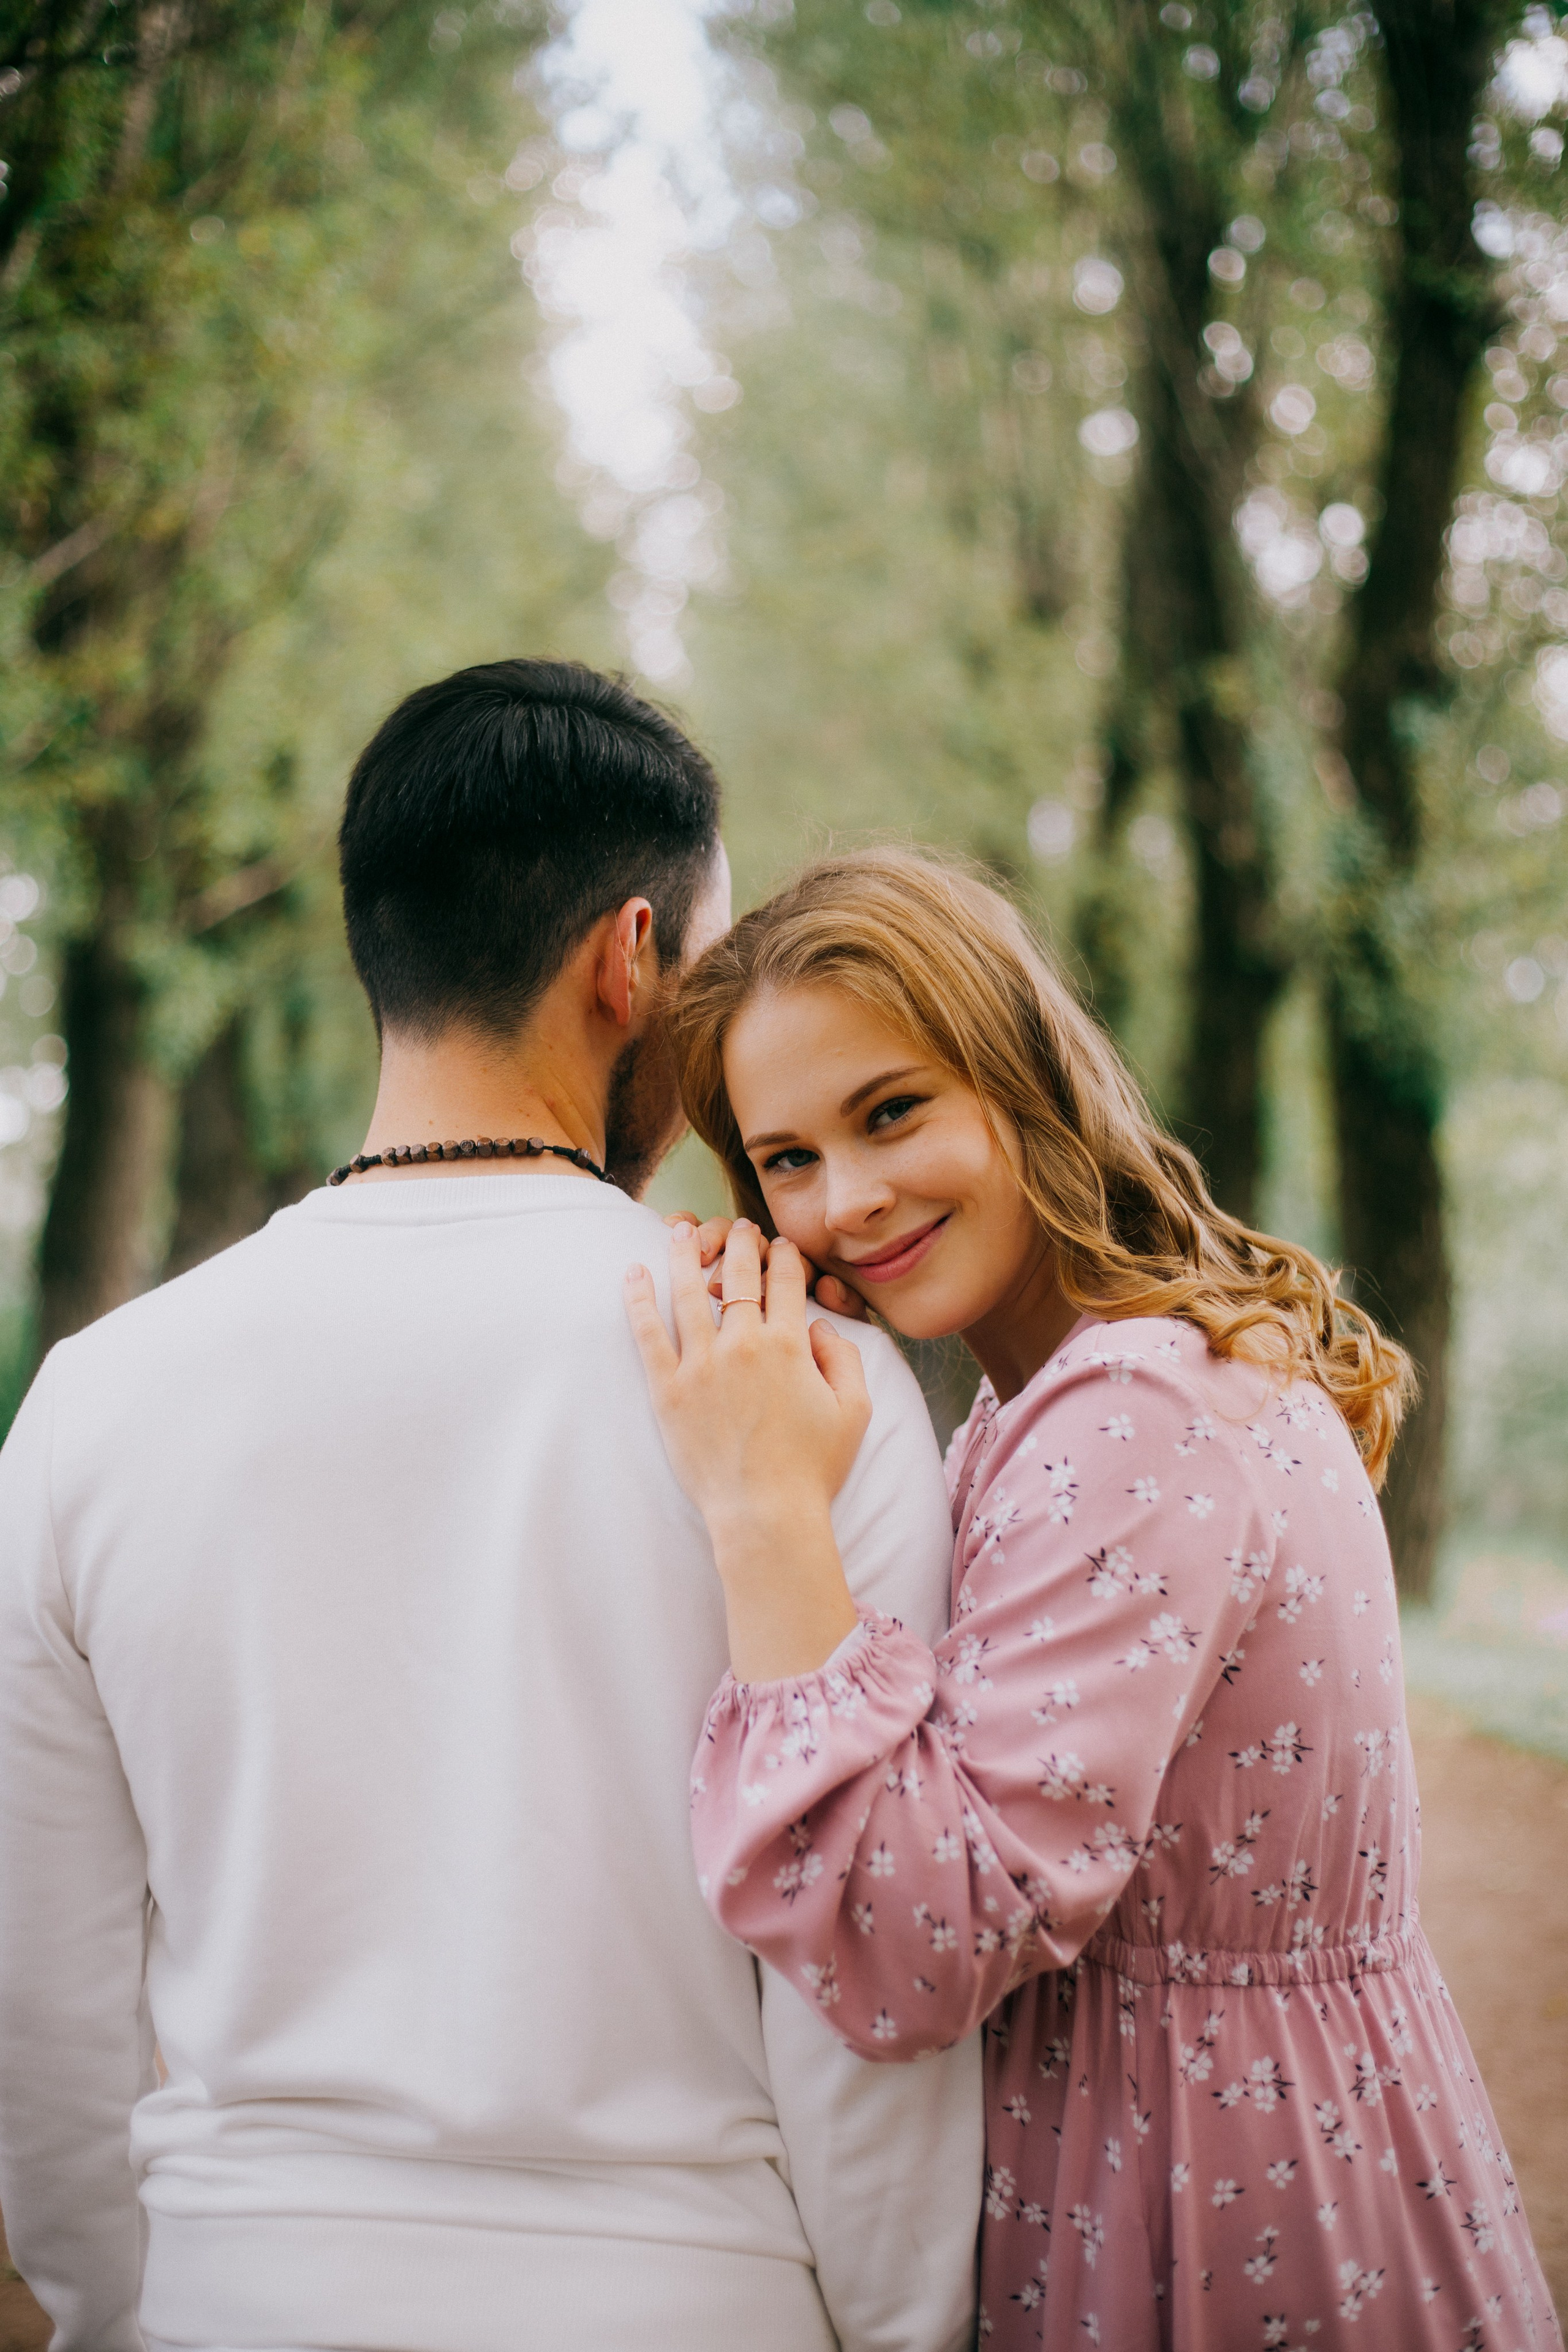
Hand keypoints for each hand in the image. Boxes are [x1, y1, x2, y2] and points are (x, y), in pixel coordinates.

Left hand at [626, 1220, 866, 1678]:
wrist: (765, 1513)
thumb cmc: (813, 1467)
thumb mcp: (855, 1410)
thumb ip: (845, 1358)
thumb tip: (818, 1325)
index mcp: (789, 1345)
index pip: (785, 1282)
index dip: (784, 1257)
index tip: (780, 1247)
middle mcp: (744, 1345)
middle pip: (739, 1276)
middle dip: (740, 1243)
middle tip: (738, 1227)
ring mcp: (701, 1364)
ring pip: (688, 1292)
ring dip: (684, 1254)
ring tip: (680, 1230)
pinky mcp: (667, 1389)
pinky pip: (648, 1332)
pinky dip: (638, 1298)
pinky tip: (632, 1272)